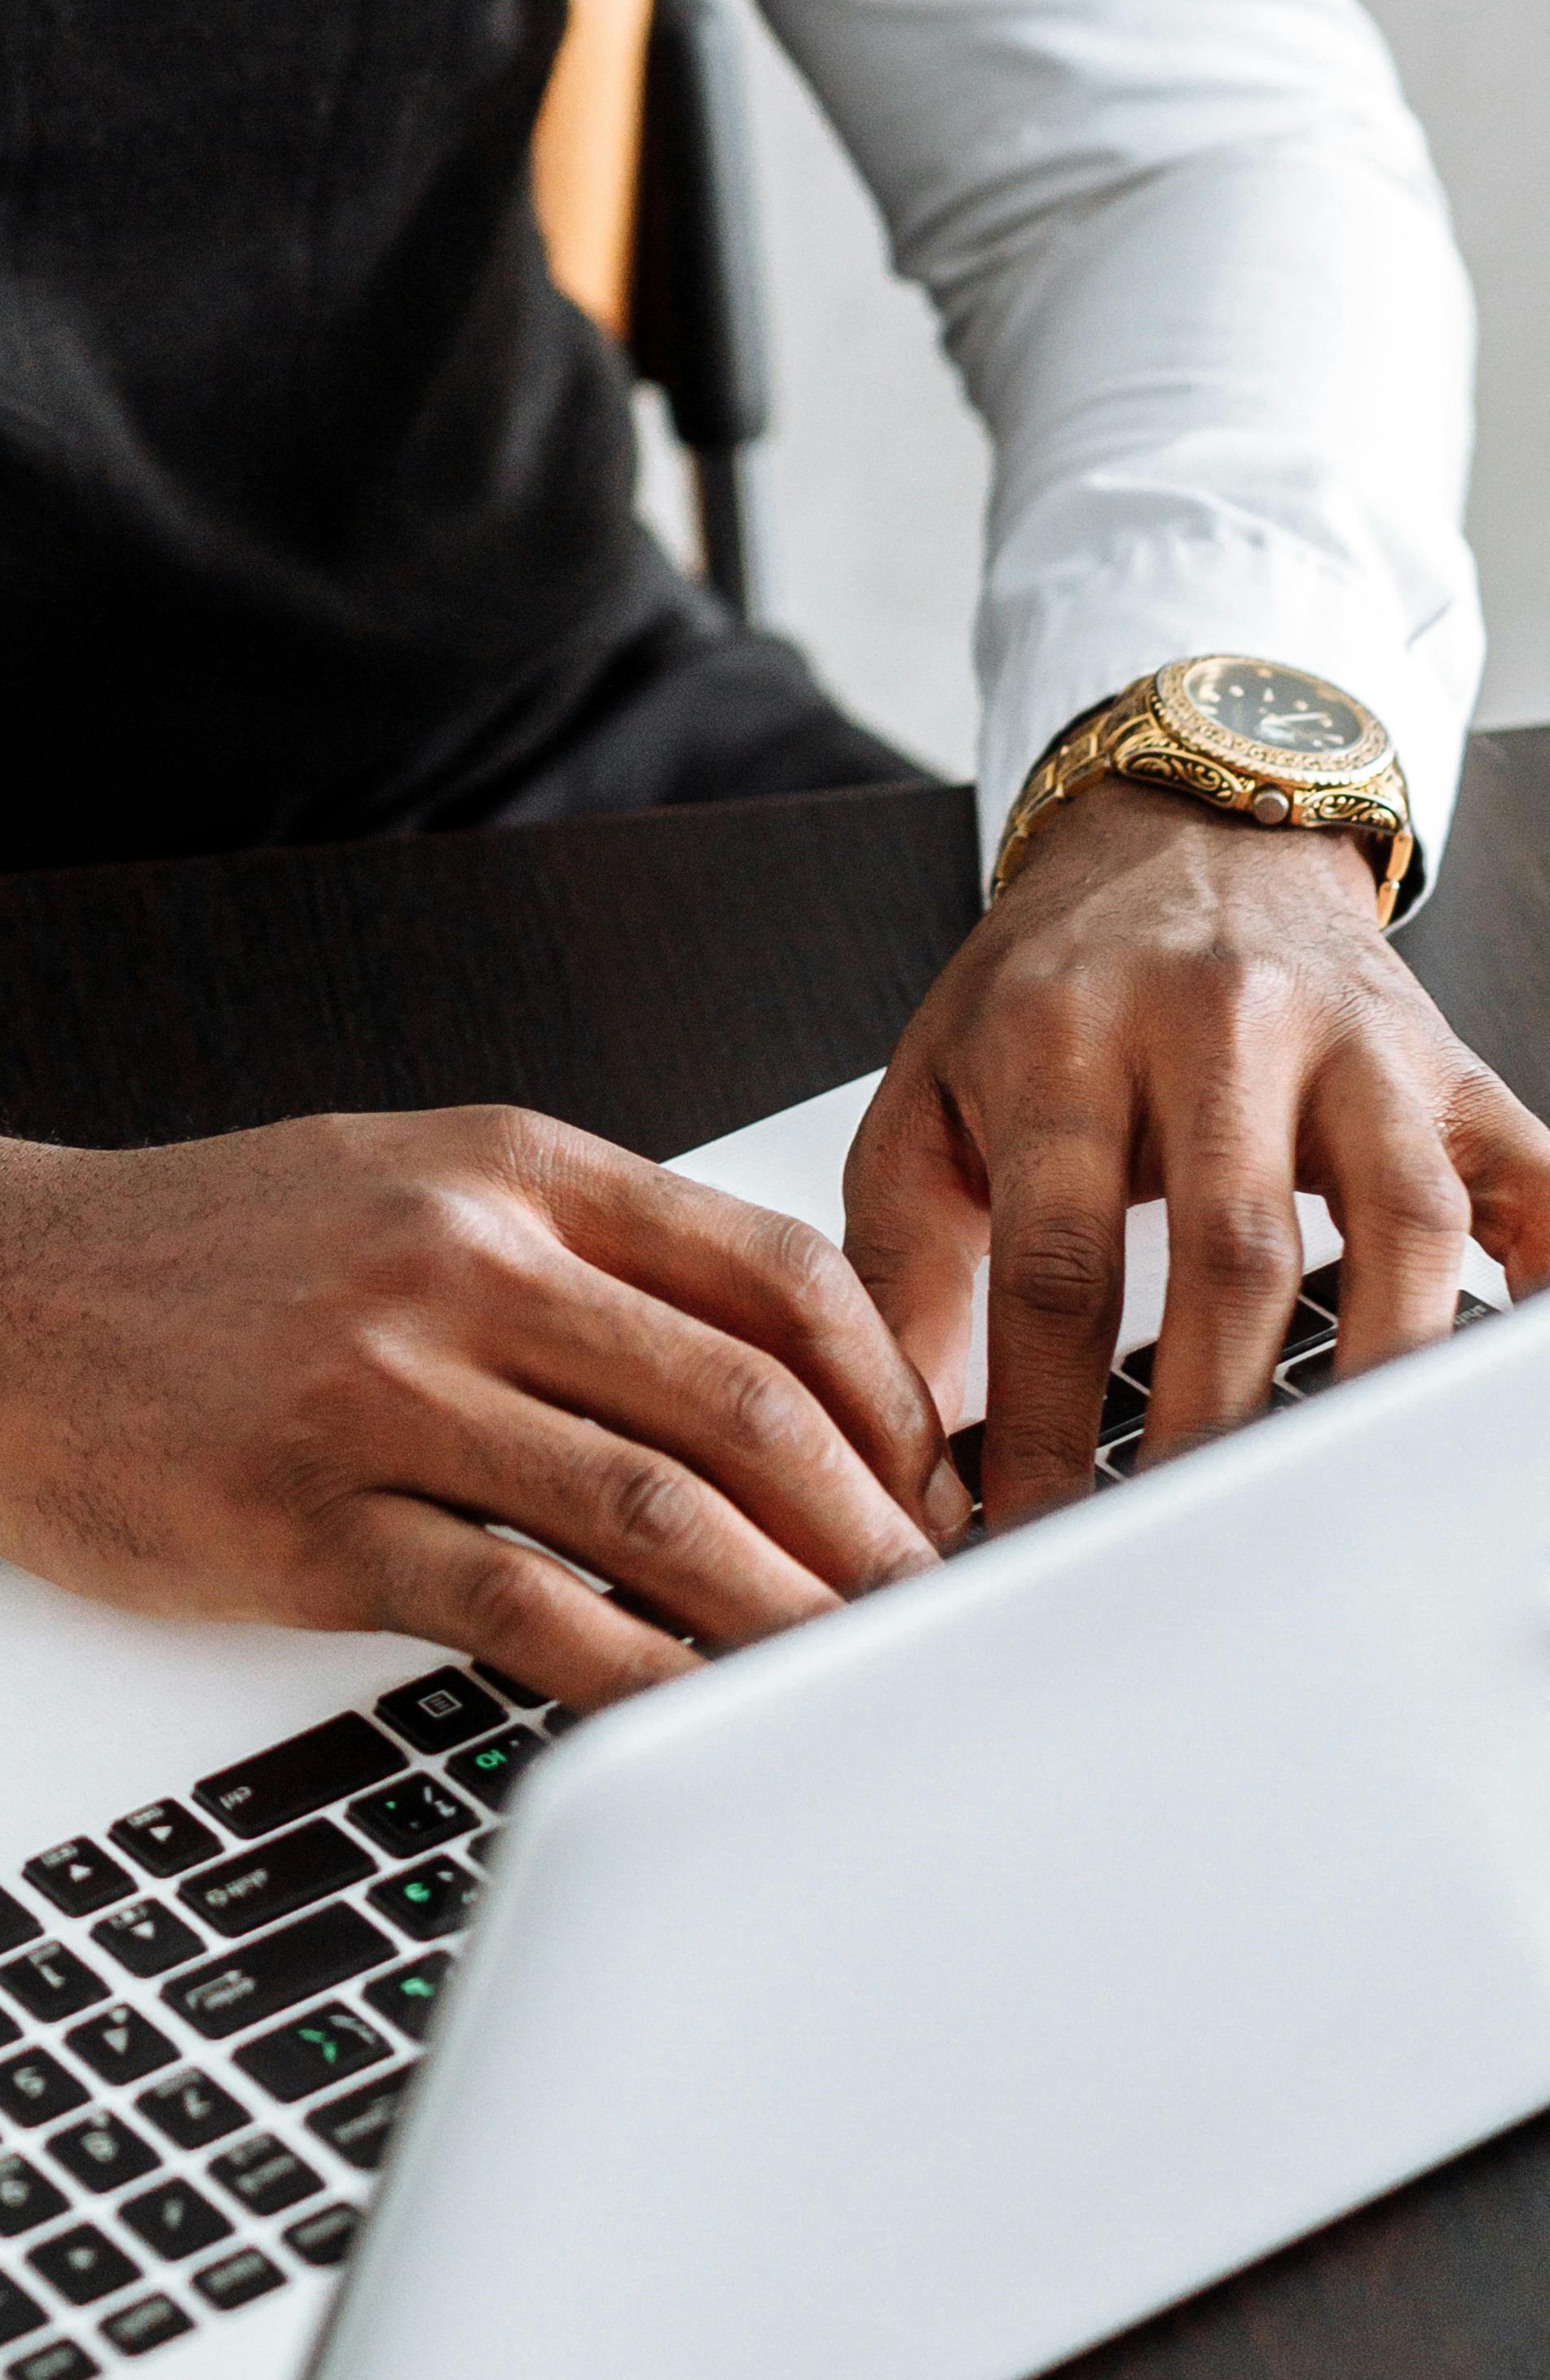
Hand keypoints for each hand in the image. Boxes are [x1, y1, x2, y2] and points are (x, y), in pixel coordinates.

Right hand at [0, 1088, 967, 1705]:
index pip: (772, 1269)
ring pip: (664, 1511)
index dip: (894, 1391)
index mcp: (504, 1169)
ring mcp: (387, 1387)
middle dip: (878, 1528)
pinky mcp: (316, 1520)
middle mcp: (461, 1258)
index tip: (938, 1484)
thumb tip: (761, 1373)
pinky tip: (693, 1724)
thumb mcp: (394, 1188)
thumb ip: (567, 1256)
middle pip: (750, 1398)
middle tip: (935, 1616)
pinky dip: (641, 1681)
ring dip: (792, 1617)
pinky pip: (526, 1611)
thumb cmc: (189, 1259)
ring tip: (854, 1683)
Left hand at [844, 777, 1549, 1522]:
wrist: (1181, 827)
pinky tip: (1511, 1387)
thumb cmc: (1050, 980)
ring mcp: (1355, 1046)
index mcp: (1067, 1036)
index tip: (1028, 1536)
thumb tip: (896, 1431)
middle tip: (1183, 1553)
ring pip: (1402, 1219)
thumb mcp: (930, 1083)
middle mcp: (1219, 1027)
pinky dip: (1547, 1275)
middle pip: (1231, 1248)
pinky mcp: (1453, 1067)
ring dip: (1380, 1368)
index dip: (1040, 1415)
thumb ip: (899, 1250)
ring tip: (1343, 1502)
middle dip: (1211, 1416)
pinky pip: (1536, 1179)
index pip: (1055, 1258)